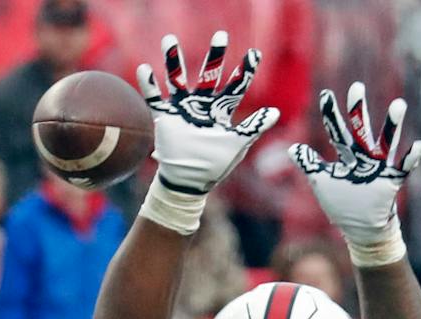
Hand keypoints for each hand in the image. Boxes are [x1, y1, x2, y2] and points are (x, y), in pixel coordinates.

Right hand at [137, 31, 279, 194]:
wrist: (189, 182)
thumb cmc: (215, 165)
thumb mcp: (237, 145)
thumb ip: (254, 127)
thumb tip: (276, 112)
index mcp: (221, 111)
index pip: (236, 86)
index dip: (245, 71)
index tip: (254, 54)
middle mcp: (202, 105)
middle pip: (209, 74)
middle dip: (215, 56)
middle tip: (221, 36)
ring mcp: (182, 109)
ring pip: (177, 79)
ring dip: (173, 60)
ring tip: (169, 39)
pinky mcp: (165, 118)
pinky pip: (154, 98)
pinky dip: (148, 84)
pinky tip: (144, 68)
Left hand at [289, 83, 420, 263]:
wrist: (361, 230)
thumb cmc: (342, 204)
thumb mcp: (322, 183)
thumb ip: (309, 164)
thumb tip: (292, 148)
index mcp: (347, 157)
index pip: (337, 132)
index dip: (331, 115)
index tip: (326, 94)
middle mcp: (364, 158)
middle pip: (361, 130)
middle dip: (358, 110)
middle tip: (356, 87)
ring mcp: (379, 168)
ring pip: (386, 143)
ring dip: (392, 125)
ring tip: (399, 104)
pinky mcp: (391, 182)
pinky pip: (403, 169)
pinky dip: (411, 158)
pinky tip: (418, 145)